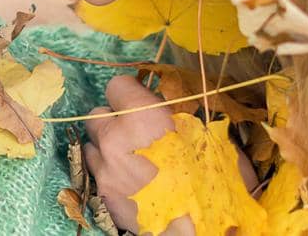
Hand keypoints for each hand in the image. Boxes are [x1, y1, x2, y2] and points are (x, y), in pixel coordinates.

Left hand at [83, 75, 257, 234]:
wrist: (201, 231)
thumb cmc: (215, 182)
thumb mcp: (208, 135)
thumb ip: (179, 115)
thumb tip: (167, 107)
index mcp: (142, 116)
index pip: (116, 85)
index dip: (131, 93)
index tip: (142, 102)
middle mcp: (116, 139)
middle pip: (97, 114)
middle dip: (115, 119)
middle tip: (136, 132)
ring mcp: (106, 170)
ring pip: (93, 145)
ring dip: (109, 147)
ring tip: (134, 158)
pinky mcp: (104, 196)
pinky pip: (99, 174)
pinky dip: (111, 173)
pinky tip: (134, 181)